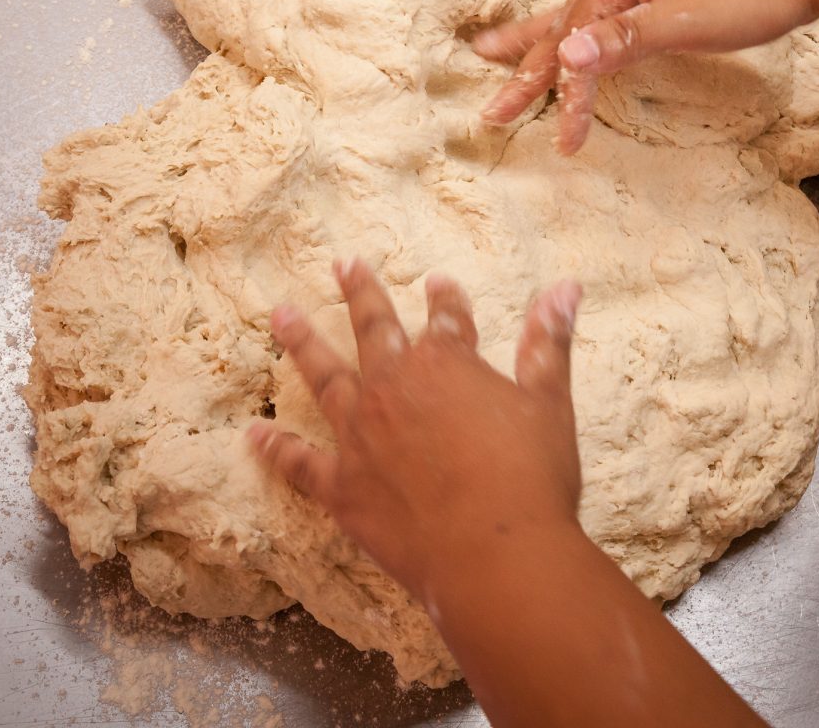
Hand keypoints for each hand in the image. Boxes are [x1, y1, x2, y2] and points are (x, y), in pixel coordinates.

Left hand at [247, 258, 583, 605]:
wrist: (494, 555)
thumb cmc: (530, 478)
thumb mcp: (549, 402)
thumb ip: (549, 342)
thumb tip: (566, 286)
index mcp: (445, 363)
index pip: (447, 319)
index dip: (446, 299)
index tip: (438, 283)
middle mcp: (394, 387)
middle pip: (375, 328)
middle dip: (360, 293)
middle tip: (343, 263)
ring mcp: (361, 436)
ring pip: (325, 377)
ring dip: (302, 343)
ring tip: (279, 315)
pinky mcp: (342, 487)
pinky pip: (300, 463)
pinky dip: (275, 449)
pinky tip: (253, 434)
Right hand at [475, 0, 816, 154]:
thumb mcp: (687, 21)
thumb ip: (623, 40)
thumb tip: (565, 55)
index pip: (577, 50)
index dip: (568, 101)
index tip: (565, 146)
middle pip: (561, 27)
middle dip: (525, 71)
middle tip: (491, 108)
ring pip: (577, 7)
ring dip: (539, 31)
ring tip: (496, 43)